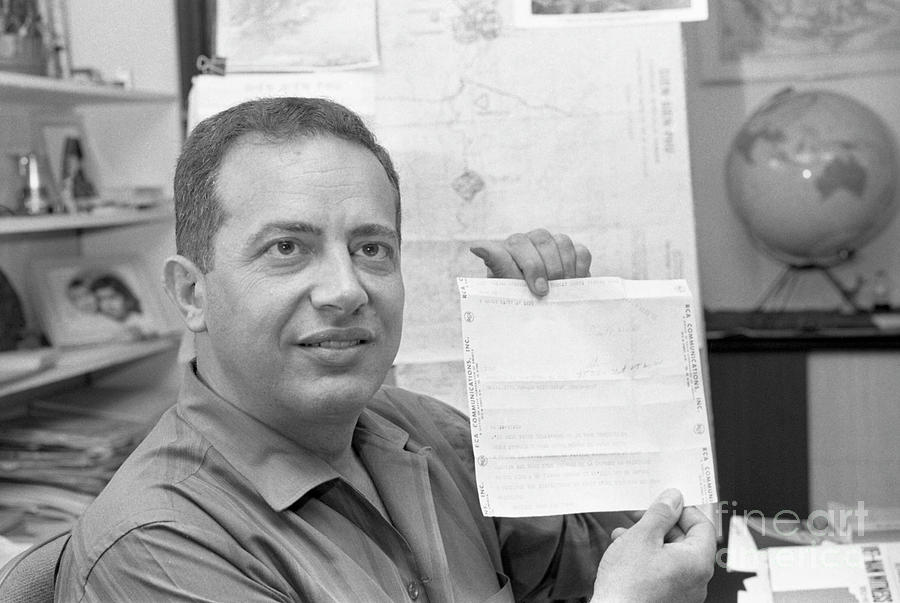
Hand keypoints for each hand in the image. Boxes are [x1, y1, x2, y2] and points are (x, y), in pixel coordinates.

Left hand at [469, 229, 590, 295]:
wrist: (538, 314)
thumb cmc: (517, 302)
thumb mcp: (506, 292)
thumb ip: (498, 268)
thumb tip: (477, 246)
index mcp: (506, 251)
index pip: (515, 245)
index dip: (527, 263)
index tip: (535, 288)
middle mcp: (528, 242)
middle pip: (540, 238)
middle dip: (544, 267)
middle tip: (544, 292)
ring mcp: (550, 244)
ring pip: (561, 242)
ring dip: (563, 268)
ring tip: (560, 288)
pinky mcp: (570, 252)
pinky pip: (580, 251)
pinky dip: (579, 267)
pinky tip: (574, 282)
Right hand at [590, 489, 715, 602]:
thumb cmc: (628, 585)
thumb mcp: (642, 537)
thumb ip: (660, 514)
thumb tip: (673, 498)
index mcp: (697, 562)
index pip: (702, 525)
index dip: (683, 509)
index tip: (665, 501)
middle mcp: (696, 580)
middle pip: (686, 540)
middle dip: (660, 524)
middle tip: (641, 514)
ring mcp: (683, 592)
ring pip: (671, 555)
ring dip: (649, 539)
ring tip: (625, 533)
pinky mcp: (668, 599)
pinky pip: (664, 571)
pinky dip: (647, 557)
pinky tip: (625, 551)